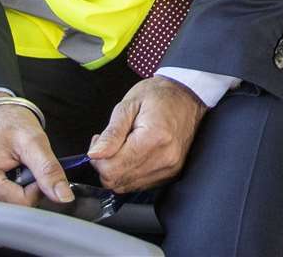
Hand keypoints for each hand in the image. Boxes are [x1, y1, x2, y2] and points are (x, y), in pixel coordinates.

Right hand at [0, 93, 74, 206]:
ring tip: (11, 167)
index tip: (33, 167)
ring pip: (4, 207)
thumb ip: (49, 170)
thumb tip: (64, 197)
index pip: (21, 204)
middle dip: (24, 191)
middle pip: (11, 208)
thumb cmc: (6, 120)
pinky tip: (4, 174)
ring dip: (15, 191)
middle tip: (21, 165)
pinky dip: (5, 191)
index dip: (36, 189)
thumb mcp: (33, 140)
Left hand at [87, 76, 207, 192]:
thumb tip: (95, 154)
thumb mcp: (129, 104)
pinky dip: (130, 172)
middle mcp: (164, 159)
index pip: (112, 169)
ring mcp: (169, 169)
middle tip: (108, 143)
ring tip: (123, 146)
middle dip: (105, 164)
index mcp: (154, 138)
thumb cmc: (160, 96)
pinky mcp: (171, 174)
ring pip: (126, 186)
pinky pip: (139, 184)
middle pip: (117, 180)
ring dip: (118, 169)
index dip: (97, 158)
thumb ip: (111, 133)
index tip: (99, 142)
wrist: (187, 97)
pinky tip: (134, 153)